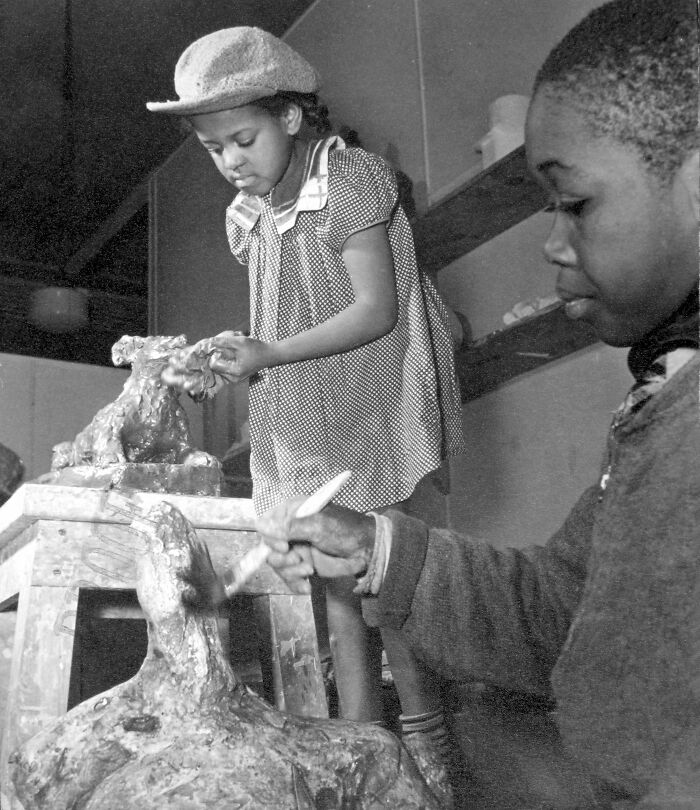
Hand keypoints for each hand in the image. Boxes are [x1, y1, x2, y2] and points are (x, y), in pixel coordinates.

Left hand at [207, 331, 272, 383]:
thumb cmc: (256, 348)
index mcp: (234, 371)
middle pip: (216, 366)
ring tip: (234, 347)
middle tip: (229, 344)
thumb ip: (223, 341)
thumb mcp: (240, 342)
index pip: (214, 364)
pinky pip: (225, 368)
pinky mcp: (236, 377)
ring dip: (223, 355)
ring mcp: (234, 379)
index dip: (215, 353)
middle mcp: (233, 378)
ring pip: (220, 366)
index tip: (221, 346)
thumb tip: (209, 342)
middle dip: (219, 353)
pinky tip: (236, 352)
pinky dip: (227, 359)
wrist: (269, 355)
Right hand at [255, 500, 374, 593]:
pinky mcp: (302, 565)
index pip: (265, 524)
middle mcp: (290, 531)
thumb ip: (291, 527)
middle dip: (282, 559)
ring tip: (309, 570)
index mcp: (292, 513)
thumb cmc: (345, 530)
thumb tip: (263, 527)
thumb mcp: (318, 525)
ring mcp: (296, 549)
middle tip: (298, 560)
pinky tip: (307, 586)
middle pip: (268, 548)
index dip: (270, 537)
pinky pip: (288, 578)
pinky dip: (296, 584)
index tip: (284, 547)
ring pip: (277, 565)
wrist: (365, 550)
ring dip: (291, 572)